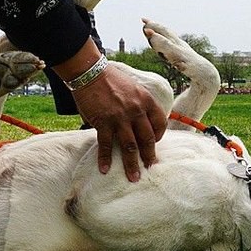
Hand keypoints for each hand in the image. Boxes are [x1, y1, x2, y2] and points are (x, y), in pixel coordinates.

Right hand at [71, 65, 166, 180]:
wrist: (91, 72)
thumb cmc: (111, 80)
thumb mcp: (134, 89)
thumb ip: (139, 105)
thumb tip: (140, 124)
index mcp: (147, 101)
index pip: (160, 123)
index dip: (159, 136)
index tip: (154, 144)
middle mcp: (137, 110)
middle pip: (147, 139)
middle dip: (149, 156)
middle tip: (150, 167)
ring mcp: (120, 118)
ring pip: (130, 146)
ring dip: (132, 164)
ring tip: (134, 177)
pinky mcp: (103, 122)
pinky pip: (107, 145)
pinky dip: (105, 159)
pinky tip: (105, 169)